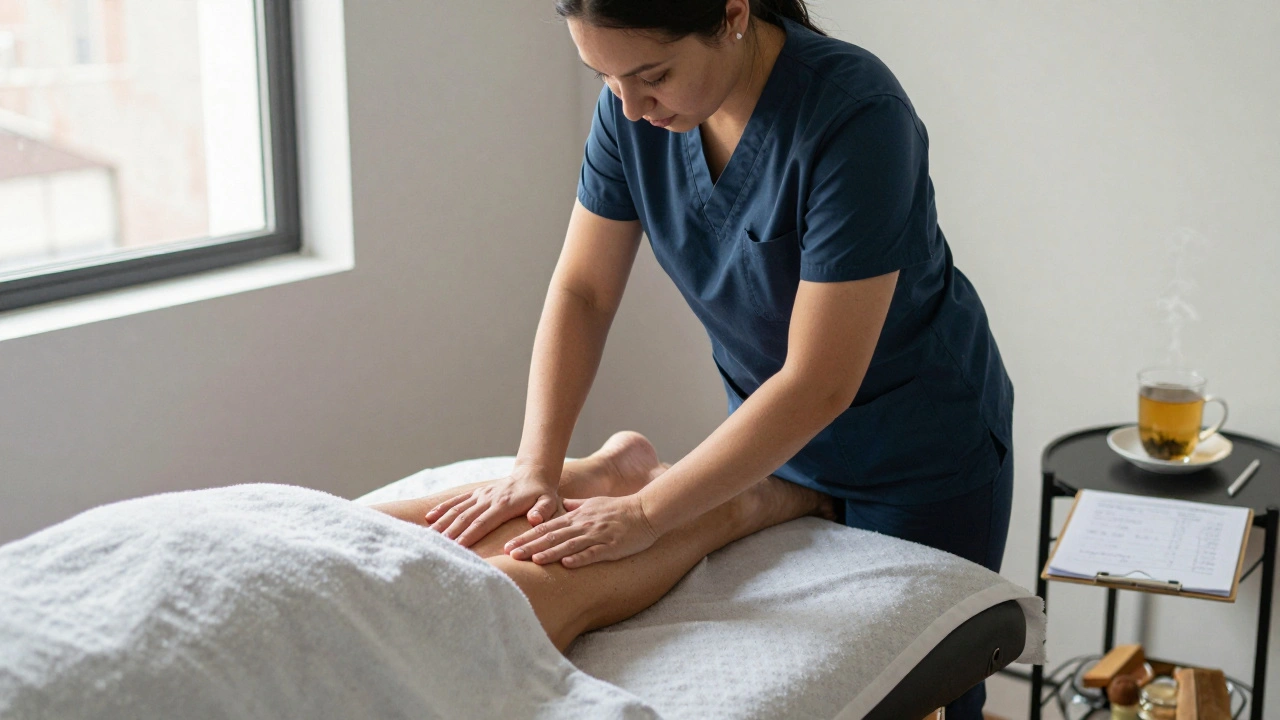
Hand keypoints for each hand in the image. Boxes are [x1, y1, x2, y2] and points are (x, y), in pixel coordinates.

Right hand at [425, 468, 559, 546]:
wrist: (533, 474)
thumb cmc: (542, 494)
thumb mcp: (549, 502)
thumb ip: (543, 510)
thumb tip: (535, 519)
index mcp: (504, 504)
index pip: (482, 523)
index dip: (468, 536)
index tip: (456, 548)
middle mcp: (488, 498)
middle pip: (465, 518)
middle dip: (449, 533)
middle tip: (434, 548)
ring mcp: (481, 495)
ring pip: (457, 510)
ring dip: (442, 523)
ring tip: (427, 537)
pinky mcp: (477, 493)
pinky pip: (457, 500)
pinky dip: (442, 508)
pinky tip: (429, 518)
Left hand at [503, 494, 658, 567]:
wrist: (646, 510)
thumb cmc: (620, 508)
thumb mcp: (594, 503)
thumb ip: (576, 506)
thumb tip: (562, 504)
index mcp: (577, 516)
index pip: (546, 528)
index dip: (526, 537)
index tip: (508, 545)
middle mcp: (583, 525)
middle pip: (552, 537)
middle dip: (530, 545)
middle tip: (510, 554)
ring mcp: (597, 535)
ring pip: (569, 545)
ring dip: (550, 553)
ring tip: (532, 560)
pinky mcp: (611, 546)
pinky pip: (593, 553)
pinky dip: (580, 558)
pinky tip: (567, 564)